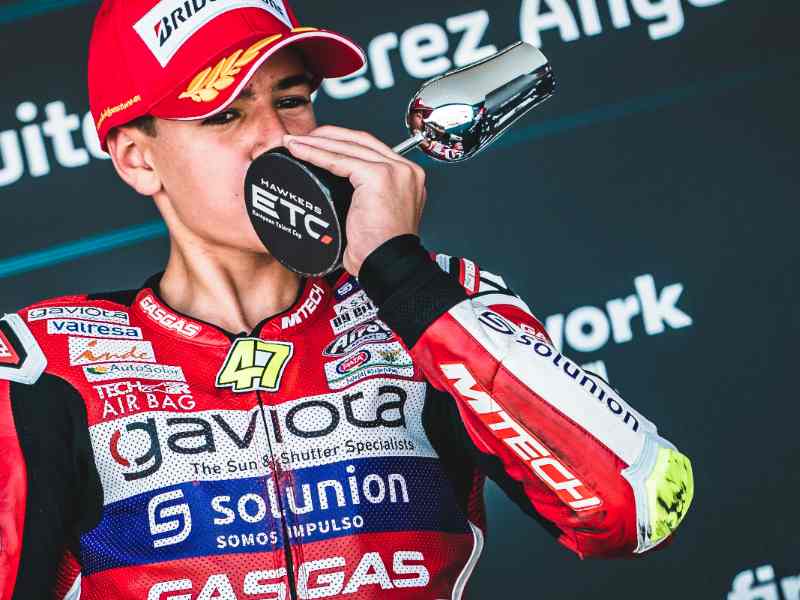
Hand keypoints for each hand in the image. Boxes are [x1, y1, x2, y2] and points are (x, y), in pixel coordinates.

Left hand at [283, 126, 426, 274]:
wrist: (390, 268)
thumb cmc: (380, 253)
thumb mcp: (376, 217)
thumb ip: (364, 198)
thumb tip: (336, 192)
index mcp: (408, 178)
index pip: (372, 149)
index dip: (342, 142)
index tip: (319, 142)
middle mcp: (406, 171)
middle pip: (361, 141)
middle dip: (328, 136)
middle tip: (302, 139)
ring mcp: (395, 171)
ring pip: (349, 147)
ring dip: (317, 142)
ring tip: (294, 143)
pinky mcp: (379, 177)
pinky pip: (340, 160)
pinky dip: (316, 154)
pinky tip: (299, 151)